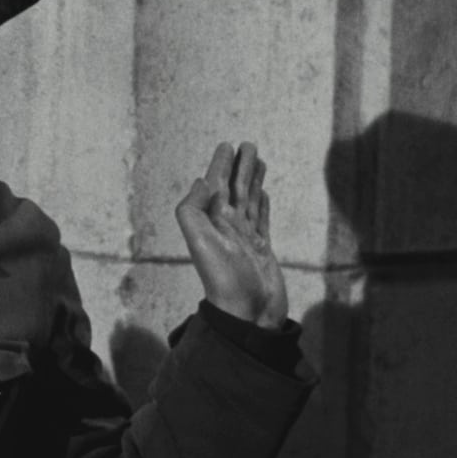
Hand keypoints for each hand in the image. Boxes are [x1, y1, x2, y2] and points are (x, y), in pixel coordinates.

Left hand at [175, 142, 288, 328]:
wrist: (246, 313)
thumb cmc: (223, 278)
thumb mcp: (200, 241)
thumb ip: (193, 208)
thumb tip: (203, 181)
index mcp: (212, 221)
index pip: (216, 184)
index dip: (221, 164)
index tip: (227, 145)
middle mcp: (227, 226)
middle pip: (234, 188)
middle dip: (241, 166)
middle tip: (248, 144)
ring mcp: (245, 237)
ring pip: (249, 200)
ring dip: (253, 179)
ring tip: (258, 160)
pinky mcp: (262, 248)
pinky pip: (262, 219)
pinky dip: (262, 204)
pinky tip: (263, 194)